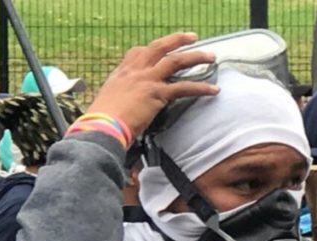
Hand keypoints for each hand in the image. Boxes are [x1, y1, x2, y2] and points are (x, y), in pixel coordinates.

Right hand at [86, 32, 219, 138]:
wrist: (102, 127)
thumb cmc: (103, 120)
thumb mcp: (109, 101)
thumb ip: (121, 97)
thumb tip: (126, 105)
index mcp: (122, 72)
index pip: (138, 52)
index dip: (152, 49)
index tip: (163, 49)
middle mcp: (135, 71)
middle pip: (159, 47)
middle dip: (178, 40)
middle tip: (193, 38)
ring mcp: (147, 80)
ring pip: (176, 61)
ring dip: (196, 57)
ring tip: (211, 57)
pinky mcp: (157, 93)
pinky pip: (184, 87)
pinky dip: (201, 88)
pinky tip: (213, 90)